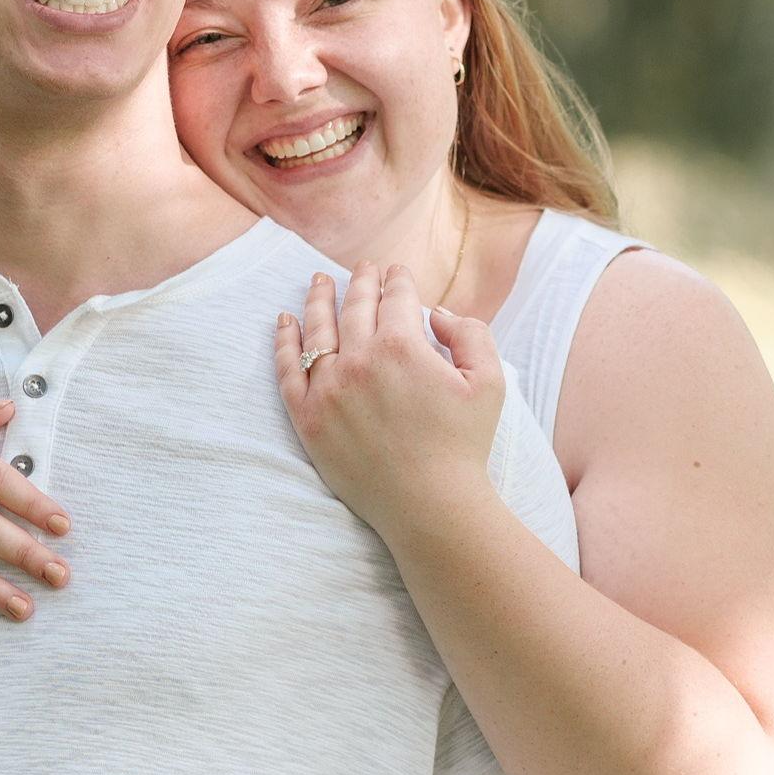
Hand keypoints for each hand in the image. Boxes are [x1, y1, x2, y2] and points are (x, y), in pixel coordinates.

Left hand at [274, 264, 503, 535]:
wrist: (430, 506)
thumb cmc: (463, 445)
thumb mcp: (489, 382)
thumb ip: (470, 334)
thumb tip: (436, 313)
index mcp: (402, 346)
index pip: (395, 298)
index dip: (397, 280)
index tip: (395, 272)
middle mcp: (359, 360)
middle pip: (355, 306)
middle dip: (361, 281)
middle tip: (363, 268)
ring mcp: (328, 389)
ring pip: (318, 329)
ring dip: (319, 299)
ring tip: (319, 281)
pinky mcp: (308, 418)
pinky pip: (288, 369)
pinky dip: (284, 340)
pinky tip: (284, 321)